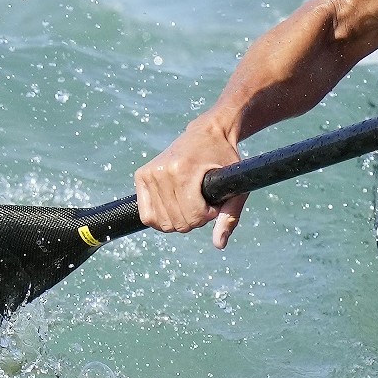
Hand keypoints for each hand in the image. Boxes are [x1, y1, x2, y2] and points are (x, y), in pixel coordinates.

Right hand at [134, 118, 249, 246]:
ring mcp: (149, 173)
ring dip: (180, 219)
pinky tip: (176, 207)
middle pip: (178, 222)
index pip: (193, 216)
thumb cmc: (225, 159)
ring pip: (162, 223)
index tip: (214, 201)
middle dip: (195, 218)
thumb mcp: (236, 186)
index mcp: (183, 170)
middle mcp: (161, 171)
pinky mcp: (141, 176)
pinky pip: (148, 216)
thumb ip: (230, 216)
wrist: (207, 133)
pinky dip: (163, 219)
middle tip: (203, 200)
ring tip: (191, 200)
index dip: (208, 215)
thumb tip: (219, 245)